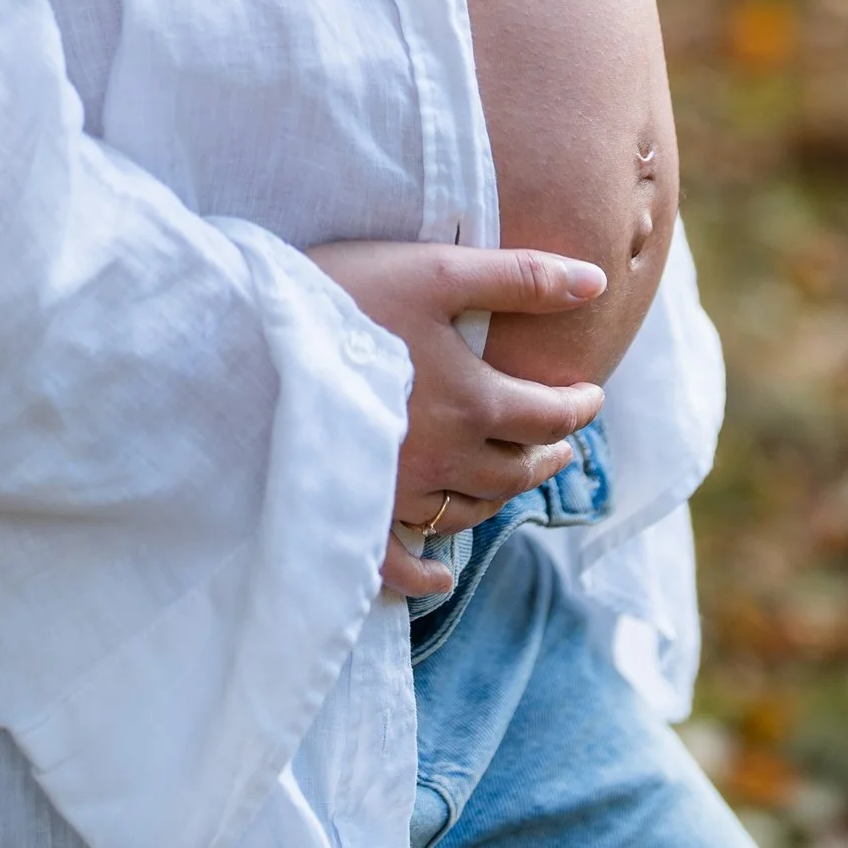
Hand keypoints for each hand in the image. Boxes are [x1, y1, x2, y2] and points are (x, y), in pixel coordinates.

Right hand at [309, 240, 606, 604]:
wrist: (253, 340)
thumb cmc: (345, 294)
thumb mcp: (437, 270)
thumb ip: (520, 278)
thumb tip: (594, 283)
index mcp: (474, 401)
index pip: (548, 416)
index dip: (578, 407)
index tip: (590, 397)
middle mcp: (444, 457)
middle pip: (514, 470)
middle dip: (546, 453)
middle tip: (562, 442)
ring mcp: (396, 489)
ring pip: (468, 510)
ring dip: (501, 498)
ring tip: (513, 480)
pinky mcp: (352, 507)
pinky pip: (395, 561)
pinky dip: (423, 575)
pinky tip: (440, 577)